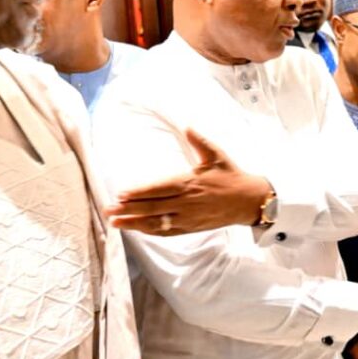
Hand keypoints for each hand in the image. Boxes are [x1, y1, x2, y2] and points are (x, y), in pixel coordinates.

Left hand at [105, 128, 270, 235]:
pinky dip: (150, 231)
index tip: (120, 194)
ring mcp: (188, 217)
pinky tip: (137, 229)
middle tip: (108, 210)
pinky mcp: (192, 227)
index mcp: (189, 183)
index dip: (138, 193)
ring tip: (116, 223)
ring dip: (134, 223)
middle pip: (152, 208)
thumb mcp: (216, 155)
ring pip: (156, 223)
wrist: (249, 201)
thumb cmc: (231, 176)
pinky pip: (167, 232)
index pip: (158, 189)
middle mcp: (186, 202)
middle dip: (128, 210)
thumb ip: (200, 141)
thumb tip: (187, 126)